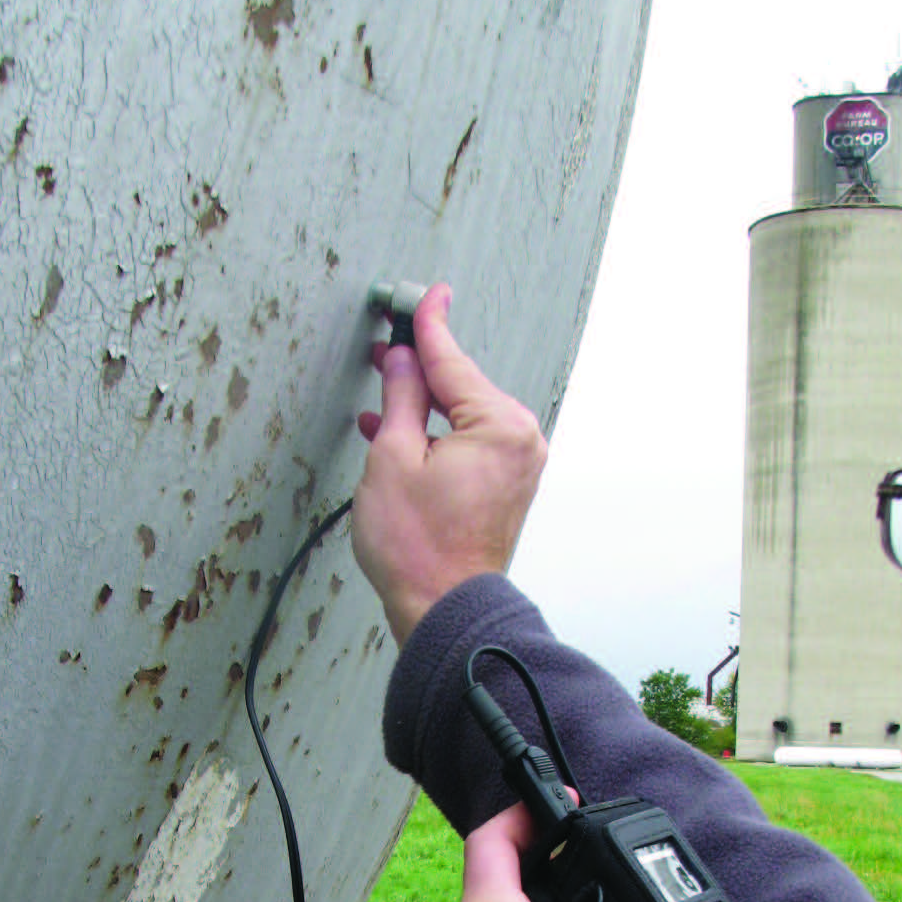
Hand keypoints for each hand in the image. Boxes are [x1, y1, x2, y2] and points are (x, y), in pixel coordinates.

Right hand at [352, 285, 547, 643]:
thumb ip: (400, 395)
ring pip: (463, 414)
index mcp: (500, 424)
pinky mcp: (508, 485)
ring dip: (421, 406)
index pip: (452, 360)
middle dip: (418, 370)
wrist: (443, 608)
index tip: (426, 293)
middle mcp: (521, 439)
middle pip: (460, 385)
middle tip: (382, 350)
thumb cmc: (417, 545)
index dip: (427, 325)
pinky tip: (398, 431)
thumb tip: (402, 358)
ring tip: (380, 397)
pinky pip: (470, 441)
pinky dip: (437, 434)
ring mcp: (519, 464)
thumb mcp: (392, 456)